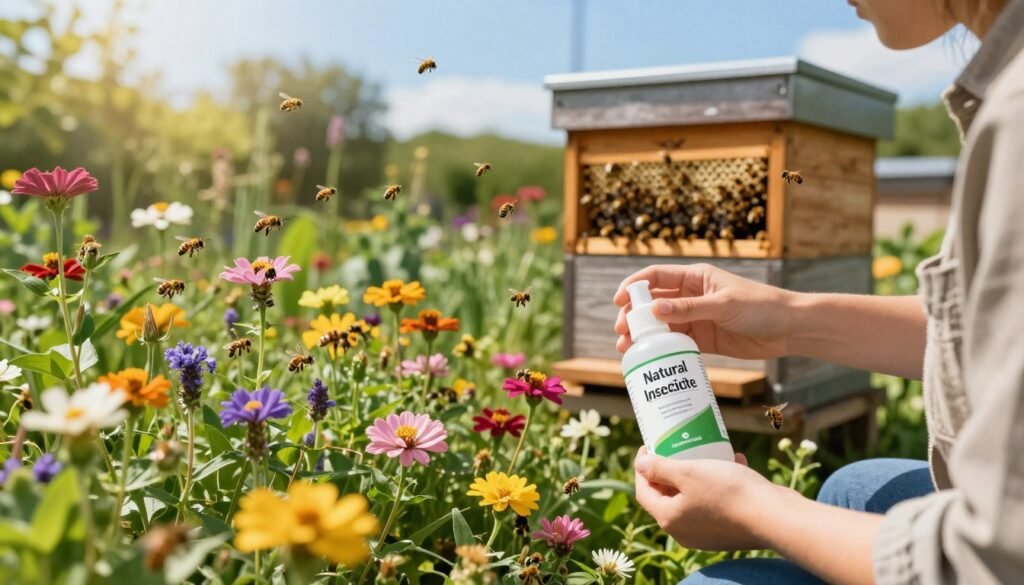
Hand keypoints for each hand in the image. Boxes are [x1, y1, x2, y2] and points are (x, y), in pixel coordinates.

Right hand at [613, 263, 797, 357]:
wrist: (789, 329)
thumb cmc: (761, 306)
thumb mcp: (724, 305)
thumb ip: (690, 309)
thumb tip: (655, 310)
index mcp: (695, 277)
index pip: (655, 277)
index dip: (633, 287)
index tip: (618, 301)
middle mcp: (691, 296)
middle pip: (653, 303)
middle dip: (634, 316)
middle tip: (622, 331)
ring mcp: (696, 318)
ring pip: (661, 325)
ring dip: (644, 335)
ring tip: (628, 349)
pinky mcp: (703, 339)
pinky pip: (676, 343)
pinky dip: (661, 349)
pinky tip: (650, 358)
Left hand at [633, 447, 779, 550]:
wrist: (775, 517)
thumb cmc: (728, 492)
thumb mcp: (688, 472)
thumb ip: (660, 469)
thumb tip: (640, 466)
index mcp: (669, 519)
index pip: (643, 492)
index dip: (642, 467)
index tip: (649, 446)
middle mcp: (685, 532)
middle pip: (668, 496)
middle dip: (671, 469)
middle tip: (675, 446)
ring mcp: (708, 533)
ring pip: (694, 497)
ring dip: (698, 473)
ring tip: (705, 451)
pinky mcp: (729, 530)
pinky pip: (716, 502)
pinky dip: (720, 482)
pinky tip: (733, 461)